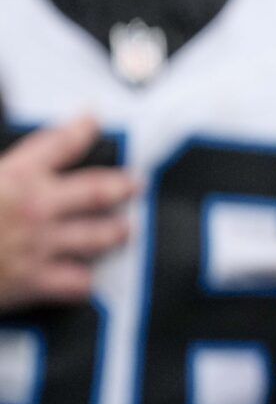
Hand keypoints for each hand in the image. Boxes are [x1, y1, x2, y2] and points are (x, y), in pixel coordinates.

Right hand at [0, 117, 137, 310]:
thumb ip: (0, 169)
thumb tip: (10, 166)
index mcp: (14, 175)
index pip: (60, 142)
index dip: (82, 128)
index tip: (93, 120)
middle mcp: (37, 206)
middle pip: (99, 189)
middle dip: (122, 185)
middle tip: (134, 183)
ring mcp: (41, 244)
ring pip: (100, 236)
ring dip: (116, 232)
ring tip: (124, 230)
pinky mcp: (35, 282)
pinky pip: (76, 283)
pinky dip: (84, 282)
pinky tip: (88, 281)